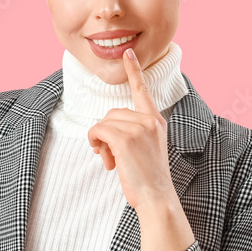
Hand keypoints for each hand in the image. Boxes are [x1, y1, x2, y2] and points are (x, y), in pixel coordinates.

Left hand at [87, 48, 175, 211]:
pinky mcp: (125, 139)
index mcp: (156, 121)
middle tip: (111, 156)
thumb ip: (131, 134)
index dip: (134, 70)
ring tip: (111, 161)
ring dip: (100, 142)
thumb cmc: (148, 179)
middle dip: (106, 133)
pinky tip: (105, 159)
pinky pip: (98, 130)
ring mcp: (138, 128)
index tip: (128, 52)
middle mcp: (150, 120)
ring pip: (103, 123)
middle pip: (112, 113)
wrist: (157, 198)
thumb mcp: (145, 150)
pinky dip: (95, 142)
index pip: (143, 90)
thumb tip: (104, 133)